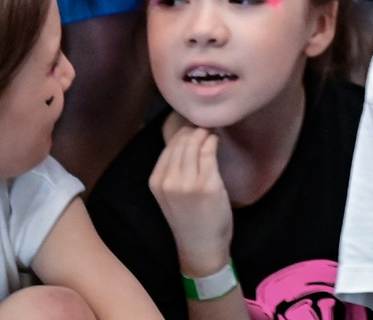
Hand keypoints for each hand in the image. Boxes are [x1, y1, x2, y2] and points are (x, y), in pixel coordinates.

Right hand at [150, 122, 235, 281]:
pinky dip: (213, 141)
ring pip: (194, 143)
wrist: (201, 247)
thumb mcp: (170, 194)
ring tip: (212, 131)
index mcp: (156, 182)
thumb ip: (173, 170)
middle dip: (195, 129)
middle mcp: (168, 181)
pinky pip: (209, 151)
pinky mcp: (207, 184)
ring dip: (205, 133)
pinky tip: (216, 141)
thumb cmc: (188, 220)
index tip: (194, 125)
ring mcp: (187, 182)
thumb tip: (186, 138)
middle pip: (182, 141)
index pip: (169, 145)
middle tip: (206, 124)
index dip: (183, 131)